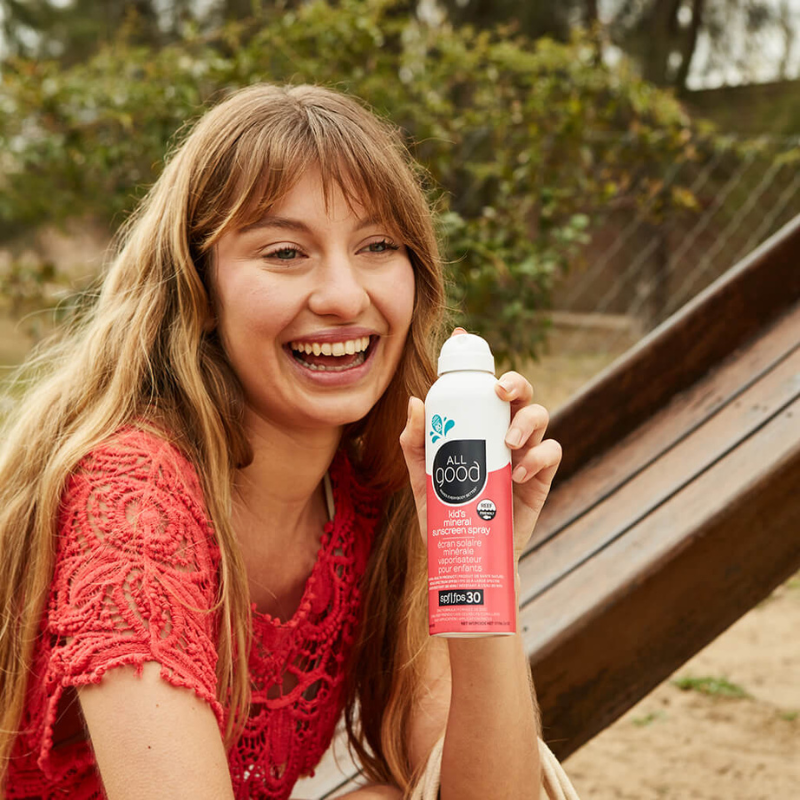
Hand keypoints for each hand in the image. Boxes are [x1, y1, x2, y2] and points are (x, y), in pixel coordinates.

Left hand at [399, 330, 561, 563]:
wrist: (464, 554)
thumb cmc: (443, 511)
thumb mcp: (421, 476)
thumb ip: (414, 442)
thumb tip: (416, 402)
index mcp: (475, 424)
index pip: (478, 385)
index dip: (475, 358)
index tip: (462, 336)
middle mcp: (503, 431)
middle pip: (519, 392)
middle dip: (513, 381)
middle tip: (498, 391)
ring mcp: (524, 452)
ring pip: (540, 415)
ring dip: (526, 420)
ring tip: (507, 441)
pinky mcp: (541, 477)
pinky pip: (552, 453)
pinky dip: (539, 455)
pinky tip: (518, 471)